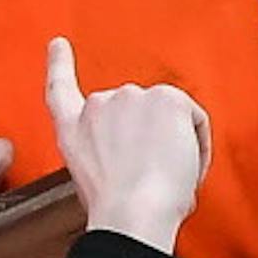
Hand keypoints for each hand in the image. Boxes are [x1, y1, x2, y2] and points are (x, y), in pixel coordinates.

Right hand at [43, 38, 208, 252]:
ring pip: (166, 117)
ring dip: (173, 142)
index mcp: (72, 128)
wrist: (130, 213)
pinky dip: (198, 145)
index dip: (59, 64)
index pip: (61, 88)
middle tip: (155, 176)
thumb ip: (105, 150)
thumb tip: (140, 152)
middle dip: (149, 138)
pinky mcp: (166, 97)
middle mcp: (98, 105)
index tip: (59, 44)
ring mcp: (132, 96)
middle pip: (136, 111)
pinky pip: (194, 119)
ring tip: (168, 180)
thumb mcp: (92, 176)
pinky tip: (185, 168)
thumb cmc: (115, 209)